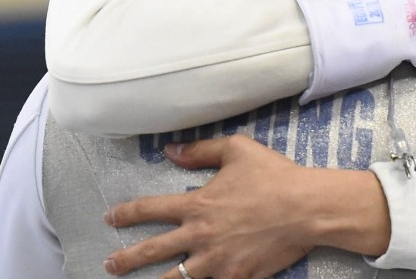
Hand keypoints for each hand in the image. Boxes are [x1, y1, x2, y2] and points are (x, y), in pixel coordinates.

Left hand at [103, 135, 389, 278]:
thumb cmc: (273, 176)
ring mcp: (217, 261)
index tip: (111, 218)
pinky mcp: (236, 277)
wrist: (305, 208)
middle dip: (126, 259)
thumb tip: (170, 150)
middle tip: (110, 265)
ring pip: (176, 278)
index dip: (126, 214)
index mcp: (197, 204)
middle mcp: (200, 235)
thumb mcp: (237, 150)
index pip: (150, 209)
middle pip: (152, 250)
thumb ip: (200, 150)